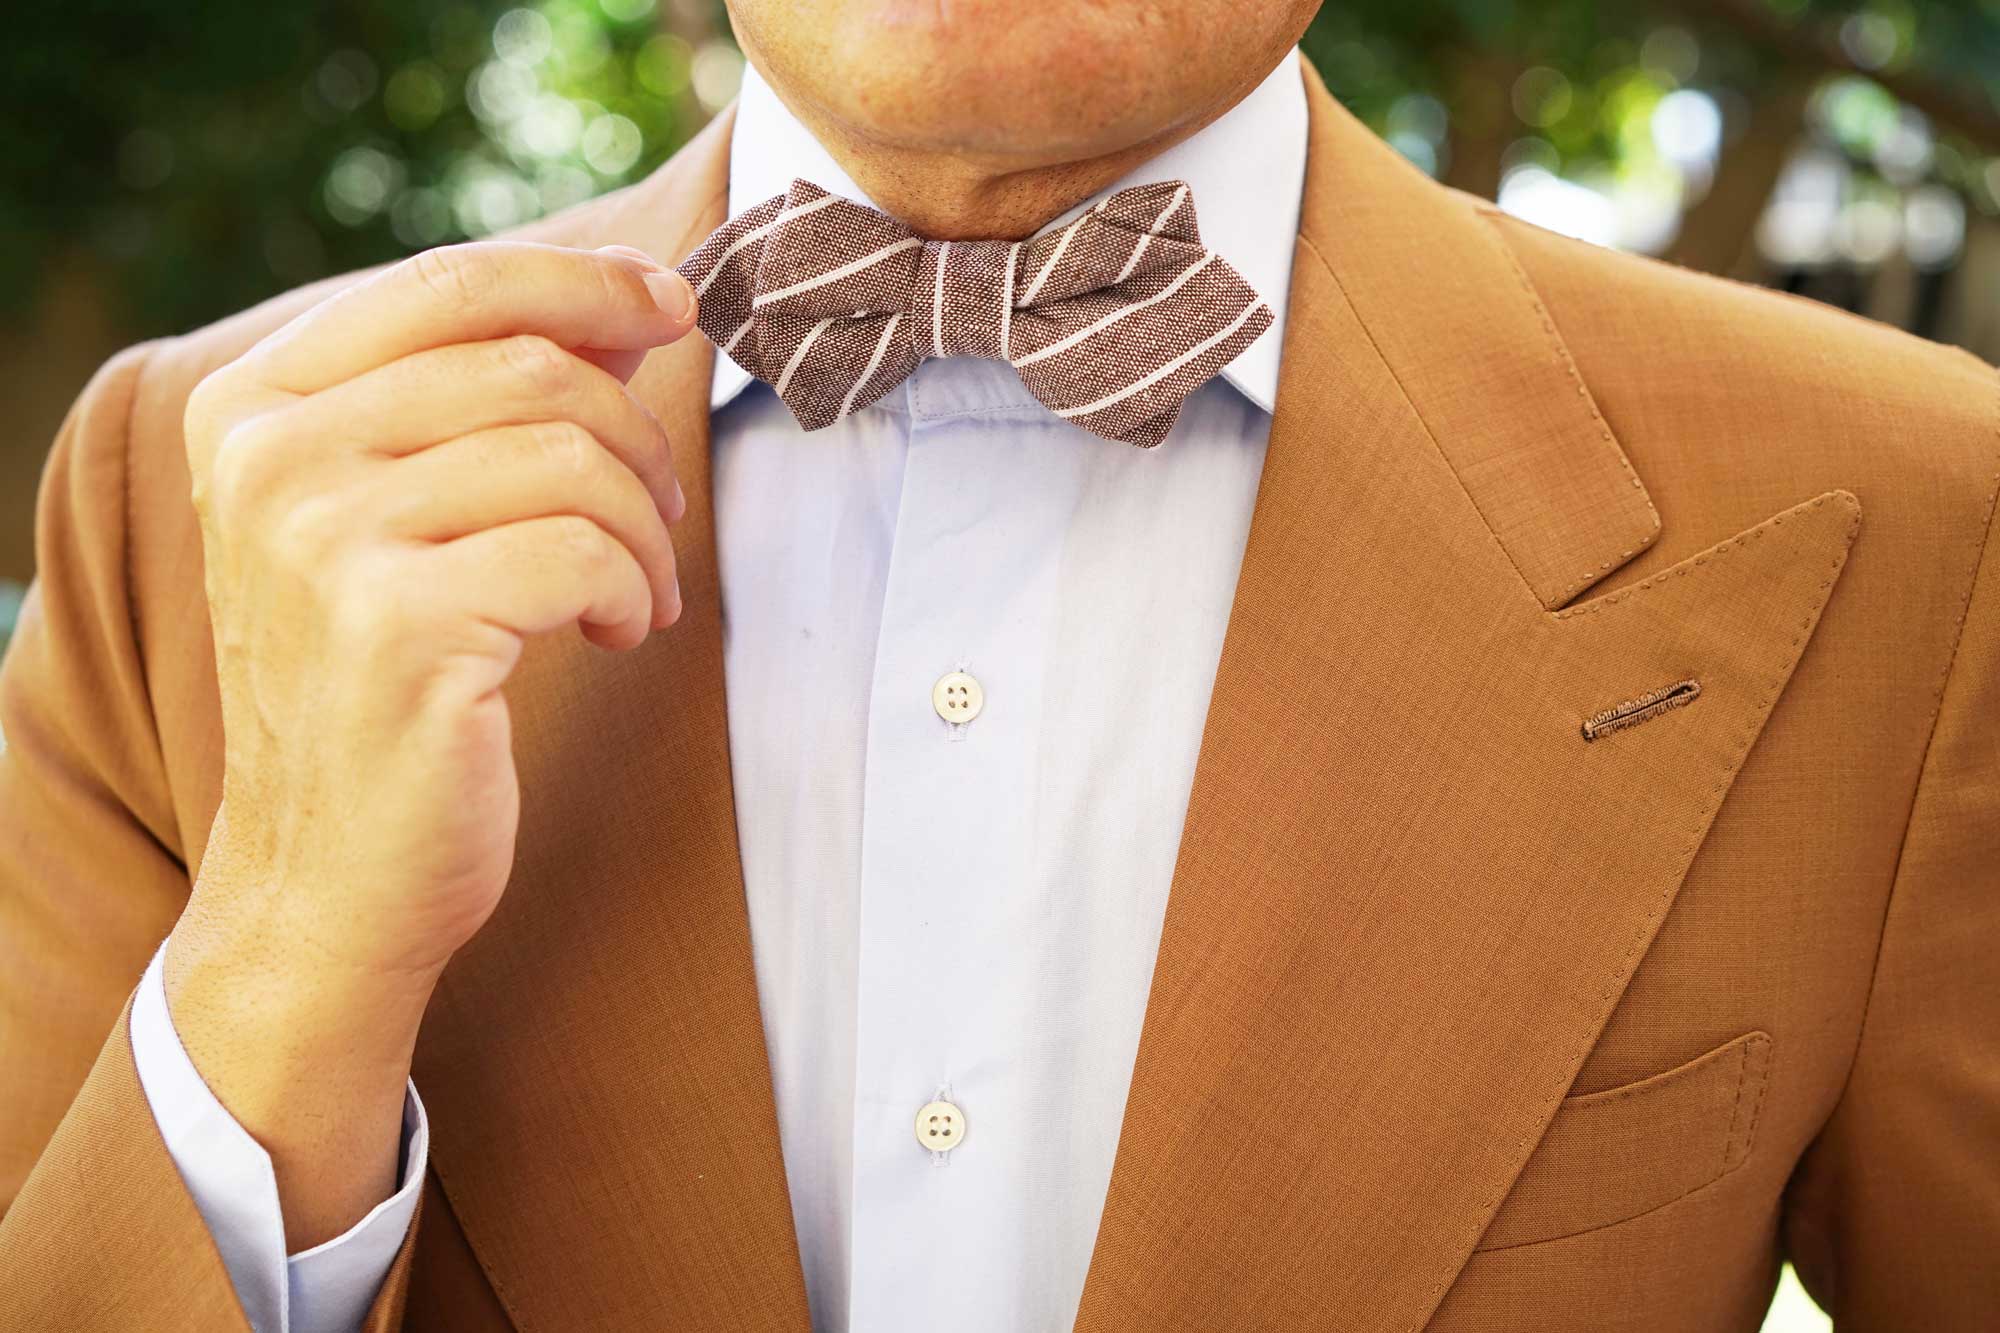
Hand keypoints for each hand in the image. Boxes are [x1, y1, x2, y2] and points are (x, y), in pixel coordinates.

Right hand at [164, 240, 698, 1247]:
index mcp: (255, 406)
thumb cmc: (381, 689)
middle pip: (529, 365)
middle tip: (659, 510)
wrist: (325, 878)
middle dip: (634, 434)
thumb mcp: (396, 519)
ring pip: (570, 455)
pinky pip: (583, 551)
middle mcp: (271, 457)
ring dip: (642, 526)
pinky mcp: (397, 627)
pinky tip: (618, 632)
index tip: (670, 304)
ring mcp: (322, 540)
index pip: (449, 283)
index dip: (582, 281)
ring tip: (635, 589)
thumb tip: (627, 307)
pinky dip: (632, 589)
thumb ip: (475, 403)